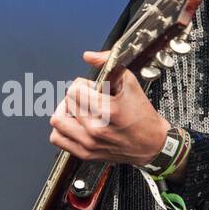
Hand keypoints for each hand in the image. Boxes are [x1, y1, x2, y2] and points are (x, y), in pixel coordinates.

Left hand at [48, 50, 170, 165]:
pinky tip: (74, 123)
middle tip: (89, 98)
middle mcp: (96, 129)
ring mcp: (89, 143)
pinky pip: (58, 138)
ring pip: (57, 120)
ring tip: (78, 110)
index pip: (75, 90)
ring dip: (65, 111)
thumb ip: (108, 63)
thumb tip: (89, 56)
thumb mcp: (130, 83)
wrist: (151, 144)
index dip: (82, 84)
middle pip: (67, 102)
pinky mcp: (85, 153)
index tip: (92, 88)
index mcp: (107, 111)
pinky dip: (62, 128)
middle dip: (77, 96)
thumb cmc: (142, 116)